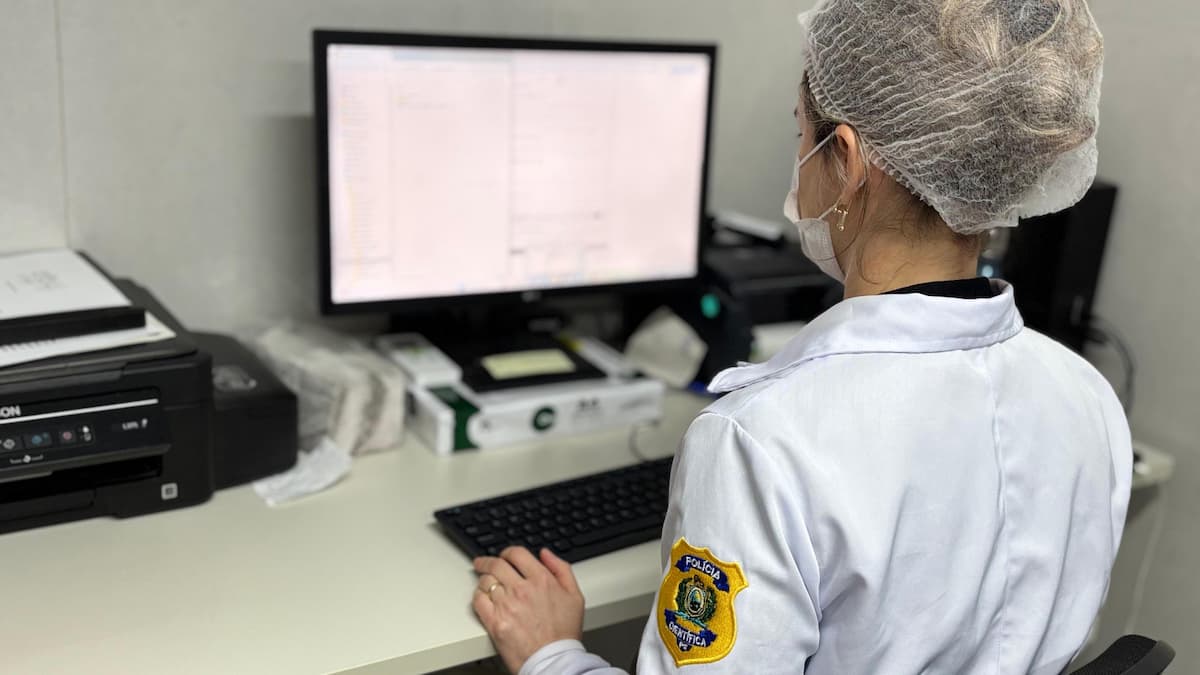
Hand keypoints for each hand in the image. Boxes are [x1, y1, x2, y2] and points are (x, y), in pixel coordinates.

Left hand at [473, 547, 584, 673]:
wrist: (553, 660)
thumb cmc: (564, 633)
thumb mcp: (575, 595)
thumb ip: (561, 569)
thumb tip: (546, 554)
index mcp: (541, 580)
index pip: (516, 554)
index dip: (507, 552)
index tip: (504, 556)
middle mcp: (522, 590)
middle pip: (496, 564)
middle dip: (487, 561)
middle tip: (482, 563)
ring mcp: (507, 606)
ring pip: (486, 582)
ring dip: (484, 580)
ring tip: (485, 584)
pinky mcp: (494, 622)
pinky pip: (478, 601)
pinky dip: (478, 596)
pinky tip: (482, 598)